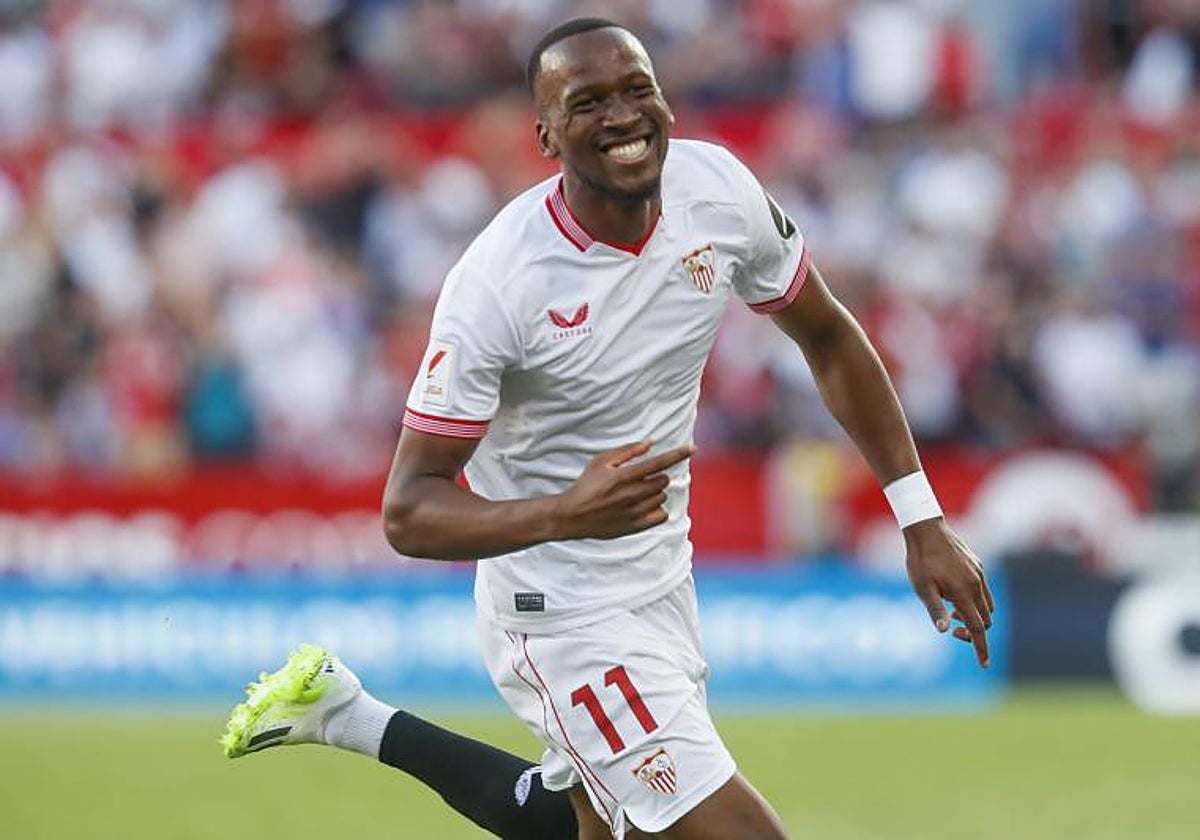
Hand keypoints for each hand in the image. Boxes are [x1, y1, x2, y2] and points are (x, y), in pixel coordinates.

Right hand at [554, 440, 693, 539]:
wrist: (572, 516)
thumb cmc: (586, 485)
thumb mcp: (601, 462)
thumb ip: (627, 451)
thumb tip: (650, 442)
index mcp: (624, 476)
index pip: (659, 462)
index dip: (678, 454)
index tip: (693, 448)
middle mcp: (632, 494)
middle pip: (663, 481)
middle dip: (656, 476)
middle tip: (640, 478)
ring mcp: (635, 512)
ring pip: (662, 497)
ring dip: (655, 492)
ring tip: (637, 493)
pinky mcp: (635, 526)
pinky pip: (662, 515)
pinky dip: (658, 509)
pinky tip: (645, 506)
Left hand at [904, 518, 994, 667]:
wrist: (927, 530)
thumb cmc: (920, 560)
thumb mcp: (922, 588)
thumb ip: (935, 610)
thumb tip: (944, 630)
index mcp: (963, 593)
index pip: (978, 628)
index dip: (980, 648)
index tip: (984, 664)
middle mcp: (976, 585)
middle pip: (985, 620)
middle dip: (974, 631)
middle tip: (953, 628)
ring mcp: (979, 575)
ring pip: (988, 606)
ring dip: (975, 615)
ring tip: (952, 610)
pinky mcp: (978, 566)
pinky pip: (985, 591)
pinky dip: (976, 601)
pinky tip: (955, 594)